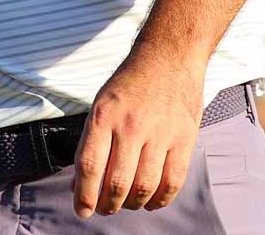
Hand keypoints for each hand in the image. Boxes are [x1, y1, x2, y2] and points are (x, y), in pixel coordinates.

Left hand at [74, 54, 204, 215]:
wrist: (169, 56)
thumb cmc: (131, 82)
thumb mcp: (101, 104)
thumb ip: (91, 142)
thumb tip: (80, 183)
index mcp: (104, 116)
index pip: (90, 166)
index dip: (84, 195)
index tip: (82, 209)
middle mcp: (131, 126)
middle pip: (117, 183)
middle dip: (107, 204)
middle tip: (105, 207)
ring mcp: (160, 134)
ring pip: (144, 187)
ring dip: (132, 204)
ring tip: (126, 204)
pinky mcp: (184, 139)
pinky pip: (172, 182)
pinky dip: (160, 200)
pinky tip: (151, 201)